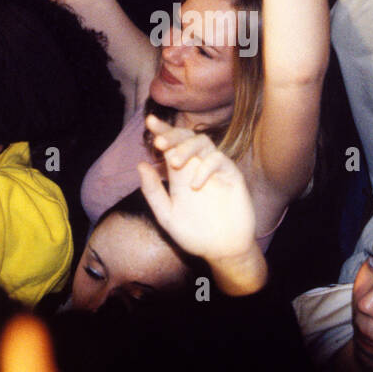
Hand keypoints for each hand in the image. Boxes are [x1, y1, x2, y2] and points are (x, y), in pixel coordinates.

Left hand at [138, 114, 265, 296]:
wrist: (222, 250)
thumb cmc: (194, 234)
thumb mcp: (167, 214)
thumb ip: (153, 191)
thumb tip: (141, 164)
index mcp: (180, 173)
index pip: (170, 145)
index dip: (162, 131)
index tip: (150, 122)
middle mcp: (196, 166)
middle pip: (186, 137)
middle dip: (172, 135)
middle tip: (159, 142)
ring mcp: (215, 169)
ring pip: (203, 143)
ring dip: (186, 147)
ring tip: (174, 162)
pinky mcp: (231, 175)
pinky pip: (218, 160)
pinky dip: (205, 167)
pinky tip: (195, 183)